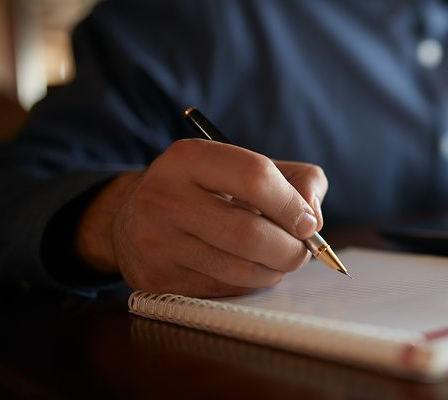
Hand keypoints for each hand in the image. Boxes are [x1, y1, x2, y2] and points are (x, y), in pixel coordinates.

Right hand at [76, 139, 327, 296]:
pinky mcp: (155, 279)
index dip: (291, 204)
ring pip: (239, 269)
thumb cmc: (210, 190)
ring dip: (274, 270)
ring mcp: (155, 241)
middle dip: (290, 248)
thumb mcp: (247, 167)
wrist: (133, 216)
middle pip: (248, 233)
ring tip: (279, 260)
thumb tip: (314, 219)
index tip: (308, 223)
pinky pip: (222, 290)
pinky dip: (249, 283)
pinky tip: (250, 269)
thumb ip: (298, 180)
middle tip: (302, 251)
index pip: (254, 177)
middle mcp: (164, 197)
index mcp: (188, 158)